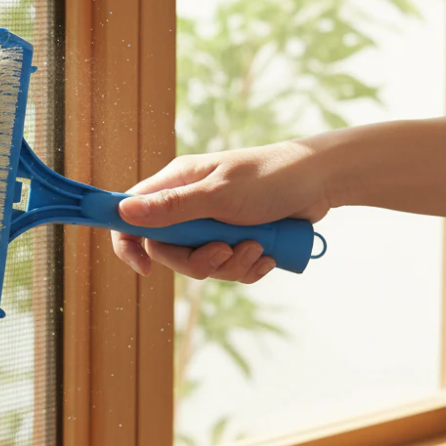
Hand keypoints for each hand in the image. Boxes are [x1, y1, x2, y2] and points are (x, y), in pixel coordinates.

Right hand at [111, 140, 331, 282]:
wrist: (322, 182)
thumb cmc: (270, 178)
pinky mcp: (236, 237)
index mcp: (176, 184)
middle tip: (224, 251)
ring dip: (230, 264)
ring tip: (257, 248)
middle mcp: (189, 204)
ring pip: (201, 262)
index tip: (145, 267)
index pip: (132, 214)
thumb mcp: (218, 195)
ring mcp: (212, 223)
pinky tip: (268, 256)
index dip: (129, 243)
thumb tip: (123, 212)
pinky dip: (248, 267)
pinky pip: (228, 267)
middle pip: (168, 250)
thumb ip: (171, 208)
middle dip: (197, 260)